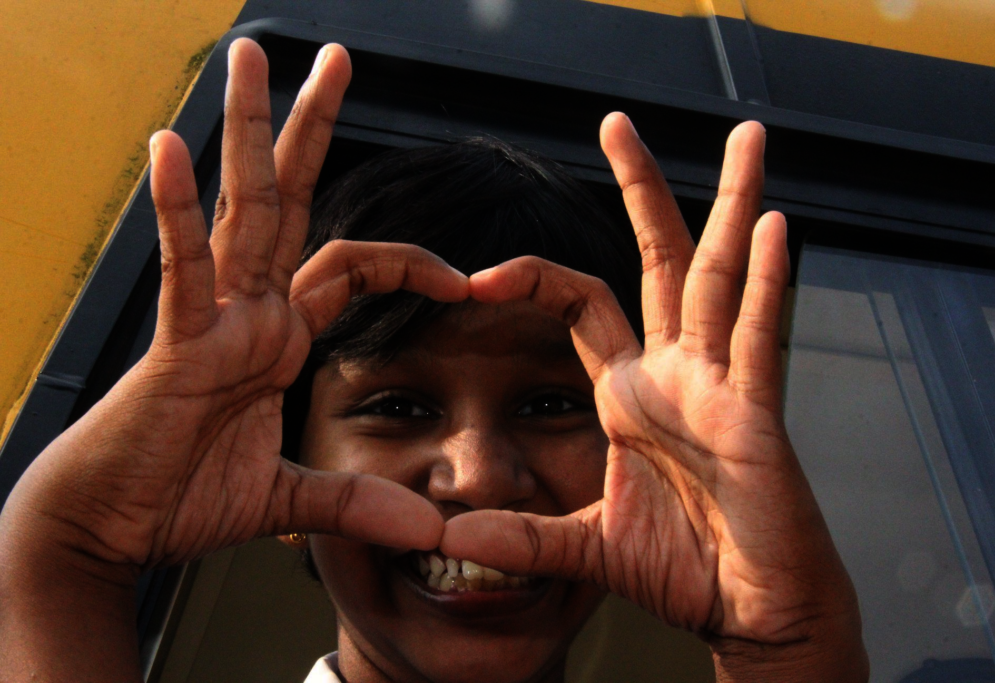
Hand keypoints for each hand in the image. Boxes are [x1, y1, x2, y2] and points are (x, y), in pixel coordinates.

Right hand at [1, 37, 465, 606]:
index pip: (353, 266)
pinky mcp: (175, 347)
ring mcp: (212, 321)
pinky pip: (181, 271)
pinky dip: (175, 213)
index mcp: (277, 336)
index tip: (466, 280)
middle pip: (290, 202)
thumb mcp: (290, 498)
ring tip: (250, 57)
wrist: (111, 530)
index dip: (410, 259)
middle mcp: (248, 313)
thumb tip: (425, 529)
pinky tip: (168, 148)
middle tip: (336, 58)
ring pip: (238, 210)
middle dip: (312, 128)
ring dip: (246, 131)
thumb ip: (355, 502)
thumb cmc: (181, 499)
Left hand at [442, 114, 866, 680]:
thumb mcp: (588, 543)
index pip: (584, 302)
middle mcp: (678, 373)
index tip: (478, 278)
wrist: (750, 609)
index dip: (534, 278)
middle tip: (618, 123)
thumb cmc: (685, 568)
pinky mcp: (757, 416)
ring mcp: (720, 386)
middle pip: (661, 260)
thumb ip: (526, 536)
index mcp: (634, 392)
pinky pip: (759, 339)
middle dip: (643, 190)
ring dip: (733, 205)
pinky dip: (767, 284)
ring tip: (746, 139)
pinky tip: (768, 229)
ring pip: (721, 278)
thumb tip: (452, 540)